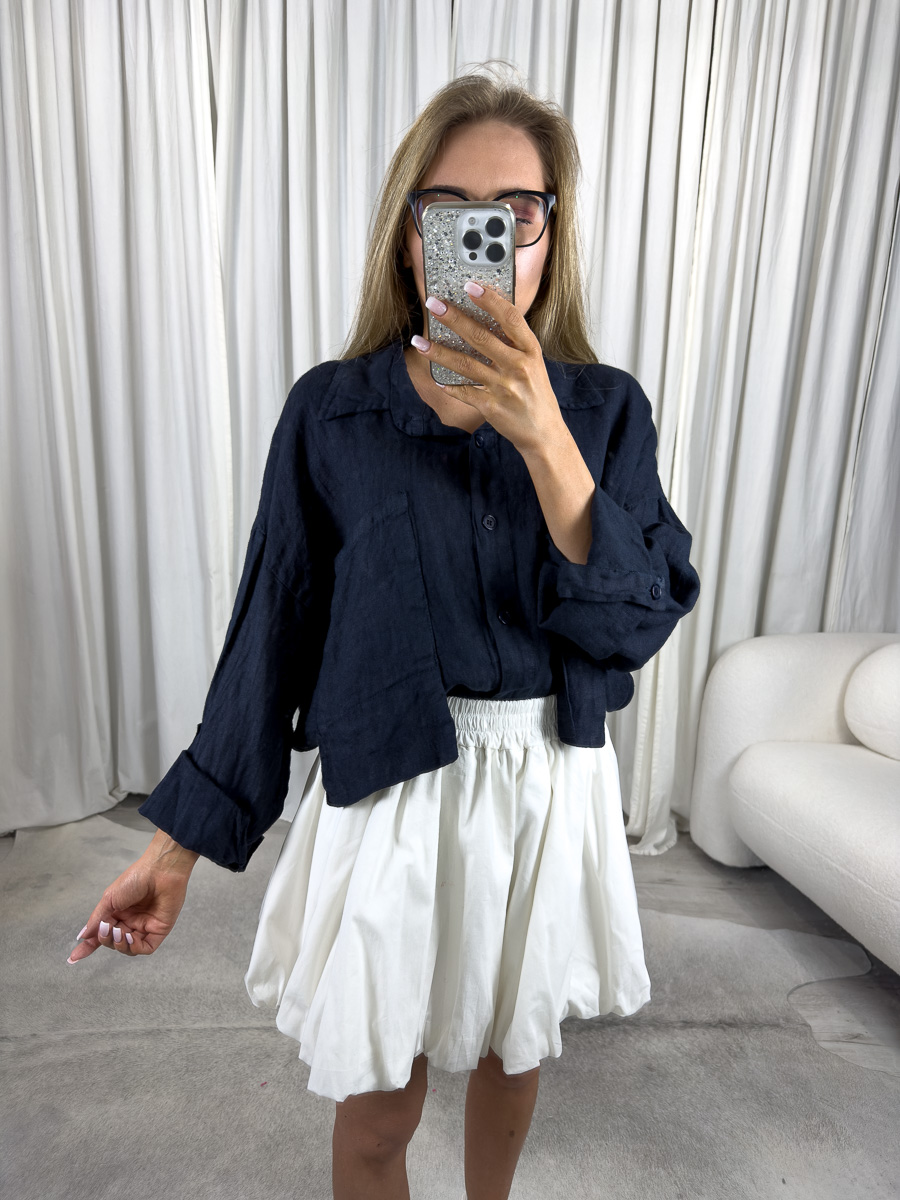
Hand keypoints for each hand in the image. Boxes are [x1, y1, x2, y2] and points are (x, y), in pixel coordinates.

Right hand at [67, 851, 193, 962]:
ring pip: (128, 948)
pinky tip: (129, 938)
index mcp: (117, 913)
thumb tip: (83, 936)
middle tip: (106, 928)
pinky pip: (145, 948)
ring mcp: (144, 926)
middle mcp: (130, 921)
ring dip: (119, 945)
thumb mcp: (110, 898)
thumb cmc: (135, 879)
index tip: (72, 958)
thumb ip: (96, 919)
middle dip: (106, 940)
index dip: (88, 946)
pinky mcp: (159, 930)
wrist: (160, 870)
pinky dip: (134, 948)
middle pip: (113, 942)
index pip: (101, 934)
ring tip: (118, 931)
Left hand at [413, 280, 567, 455]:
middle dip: (454, 318)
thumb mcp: (534, 364)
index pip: (510, 318)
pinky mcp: (491, 407)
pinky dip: (447, 384)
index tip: (470, 286)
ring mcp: (504, 388)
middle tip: (433, 304)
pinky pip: (463, 391)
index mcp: (531, 351)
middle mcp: (518, 366)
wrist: (544, 433)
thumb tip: (485, 318)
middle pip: (481, 337)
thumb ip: (514, 344)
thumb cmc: (536, 393)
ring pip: (465, 364)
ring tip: (419, 341)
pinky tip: (433, 376)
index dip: (490, 300)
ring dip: (439, 351)